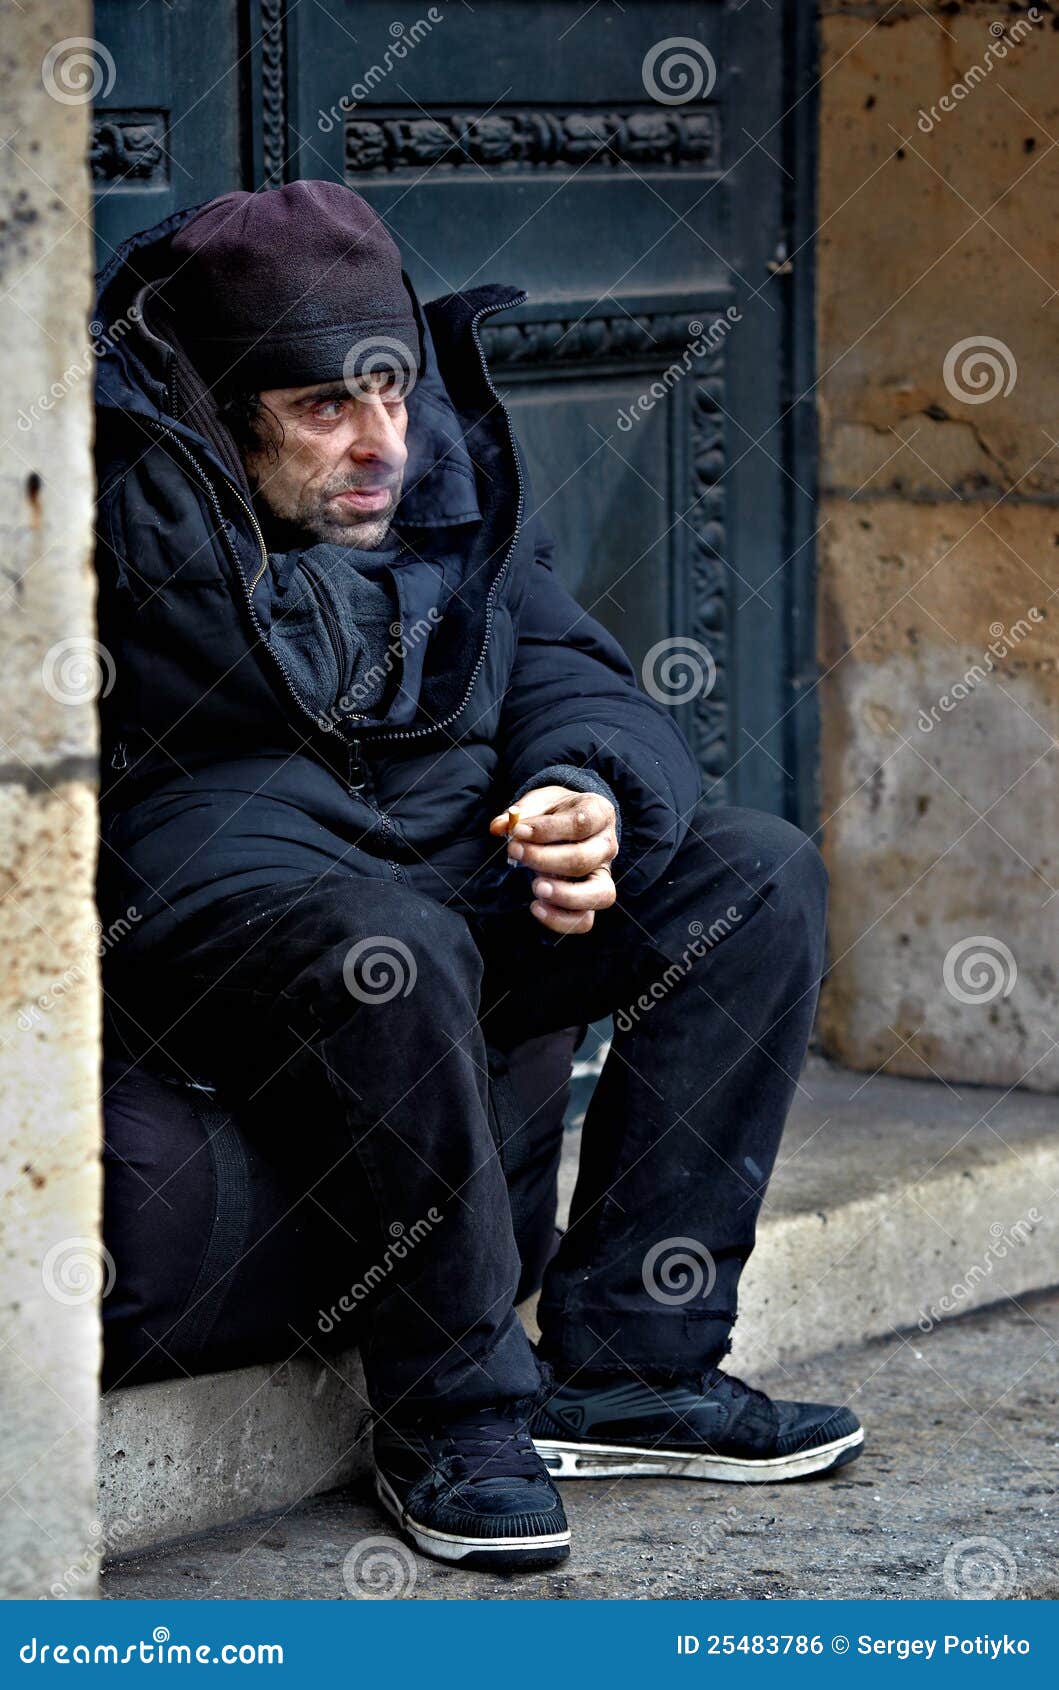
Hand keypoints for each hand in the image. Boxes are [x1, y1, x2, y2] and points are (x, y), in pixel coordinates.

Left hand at [489, 784, 618, 933]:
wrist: (568, 823)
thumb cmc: (554, 813)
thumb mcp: (540, 802)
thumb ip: (522, 813)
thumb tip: (499, 827)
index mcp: (599, 813)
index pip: (580, 823)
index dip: (547, 829)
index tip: (518, 831)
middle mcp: (607, 846)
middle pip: (584, 859)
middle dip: (544, 859)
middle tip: (516, 852)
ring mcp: (604, 875)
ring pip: (598, 894)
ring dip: (563, 895)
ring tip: (536, 887)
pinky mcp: (592, 899)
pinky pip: (585, 920)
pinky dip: (560, 919)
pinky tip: (536, 907)